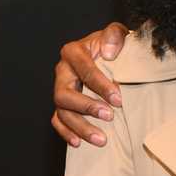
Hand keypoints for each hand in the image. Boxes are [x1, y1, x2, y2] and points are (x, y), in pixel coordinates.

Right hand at [51, 22, 128, 147]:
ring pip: (62, 112)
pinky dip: (66, 132)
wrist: (108, 52)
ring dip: (80, 127)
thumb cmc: (112, 44)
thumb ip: (114, 35)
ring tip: (101, 139)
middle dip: (87, 107)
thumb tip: (109, 52)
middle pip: (65, 94)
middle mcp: (62, 71)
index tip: (118, 99)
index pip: (84, 70)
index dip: (100, 85)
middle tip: (110, 116)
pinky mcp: (63, 103)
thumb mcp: (116, 33)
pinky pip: (58, 120)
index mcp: (73, 52)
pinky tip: (78, 143)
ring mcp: (60, 88)